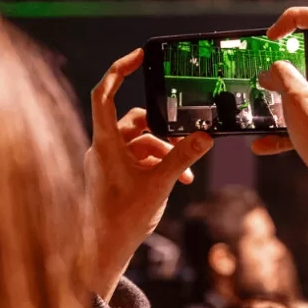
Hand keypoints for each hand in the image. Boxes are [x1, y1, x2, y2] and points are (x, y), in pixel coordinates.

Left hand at [86, 48, 213, 299]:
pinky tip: (179, 180)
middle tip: (188, 136)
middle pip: (136, 121)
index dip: (119, 70)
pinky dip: (159, 163)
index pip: (105, 95)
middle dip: (165, 129)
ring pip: (141, 142)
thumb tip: (204, 136)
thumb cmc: (122, 220)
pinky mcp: (114, 175)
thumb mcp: (160, 184)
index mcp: (105, 144)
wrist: (104, 251)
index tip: (138, 56)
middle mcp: (103, 149)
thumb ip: (183, 158)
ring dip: (166, 151)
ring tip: (186, 170)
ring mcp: (108, 162)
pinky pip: (139, 159)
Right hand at [250, 7, 307, 214]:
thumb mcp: (297, 102)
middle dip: (283, 65)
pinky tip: (264, 144)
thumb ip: (281, 76)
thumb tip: (271, 71)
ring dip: (282, 98)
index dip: (294, 20)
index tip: (273, 37)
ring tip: (261, 109)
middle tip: (263, 75)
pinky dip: (287, 128)